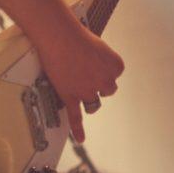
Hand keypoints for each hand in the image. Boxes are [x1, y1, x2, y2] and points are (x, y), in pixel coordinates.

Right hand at [34, 22, 123, 143]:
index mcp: (115, 66)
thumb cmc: (75, 34)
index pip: (115, 74)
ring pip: (93, 103)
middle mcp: (105, 81)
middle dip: (98, 85)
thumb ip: (100, 58)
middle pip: (106, 91)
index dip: (103, 69)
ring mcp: (87, 91)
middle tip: (84, 74)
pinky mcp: (71, 96)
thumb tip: (94, 64)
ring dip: (88, 99)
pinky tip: (80, 138)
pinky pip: (76, 117)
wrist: (58, 35)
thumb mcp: (98, 44)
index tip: (94, 63)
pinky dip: (78, 129)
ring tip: (78, 89)